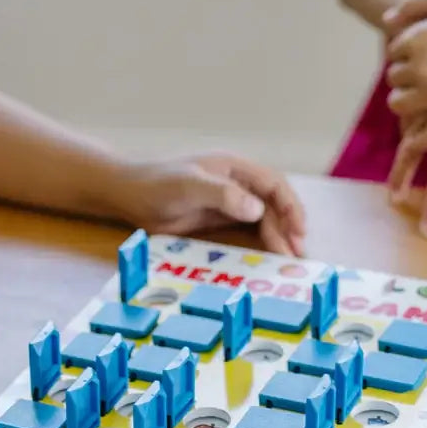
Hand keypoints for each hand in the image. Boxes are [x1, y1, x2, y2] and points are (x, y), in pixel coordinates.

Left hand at [115, 154, 306, 255]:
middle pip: (273, 203)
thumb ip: (223, 195)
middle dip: (288, 226)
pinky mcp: (218, 218)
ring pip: (263, 218)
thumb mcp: (190, 186)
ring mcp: (228, 201)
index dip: (291, 206)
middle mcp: (236, 183)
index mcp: (234, 167)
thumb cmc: (157, 184)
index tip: (298, 230)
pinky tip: (267, 258)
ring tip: (287, 260)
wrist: (128, 194)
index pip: (274, 184)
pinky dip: (260, 242)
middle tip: (298, 253)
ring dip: (277, 237)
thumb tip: (257, 209)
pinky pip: (247, 229)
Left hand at [383, 0, 426, 149]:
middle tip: (423, 76)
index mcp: (416, 39)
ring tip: (420, 98)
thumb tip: (385, 20)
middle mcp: (421, 67)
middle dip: (406, 75)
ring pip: (398, 103)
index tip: (421, 54)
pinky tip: (416, 137)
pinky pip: (422, 134)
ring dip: (405, 100)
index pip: (393, 50)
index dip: (406, 52)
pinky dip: (416, 138)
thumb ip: (414, 5)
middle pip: (394, 76)